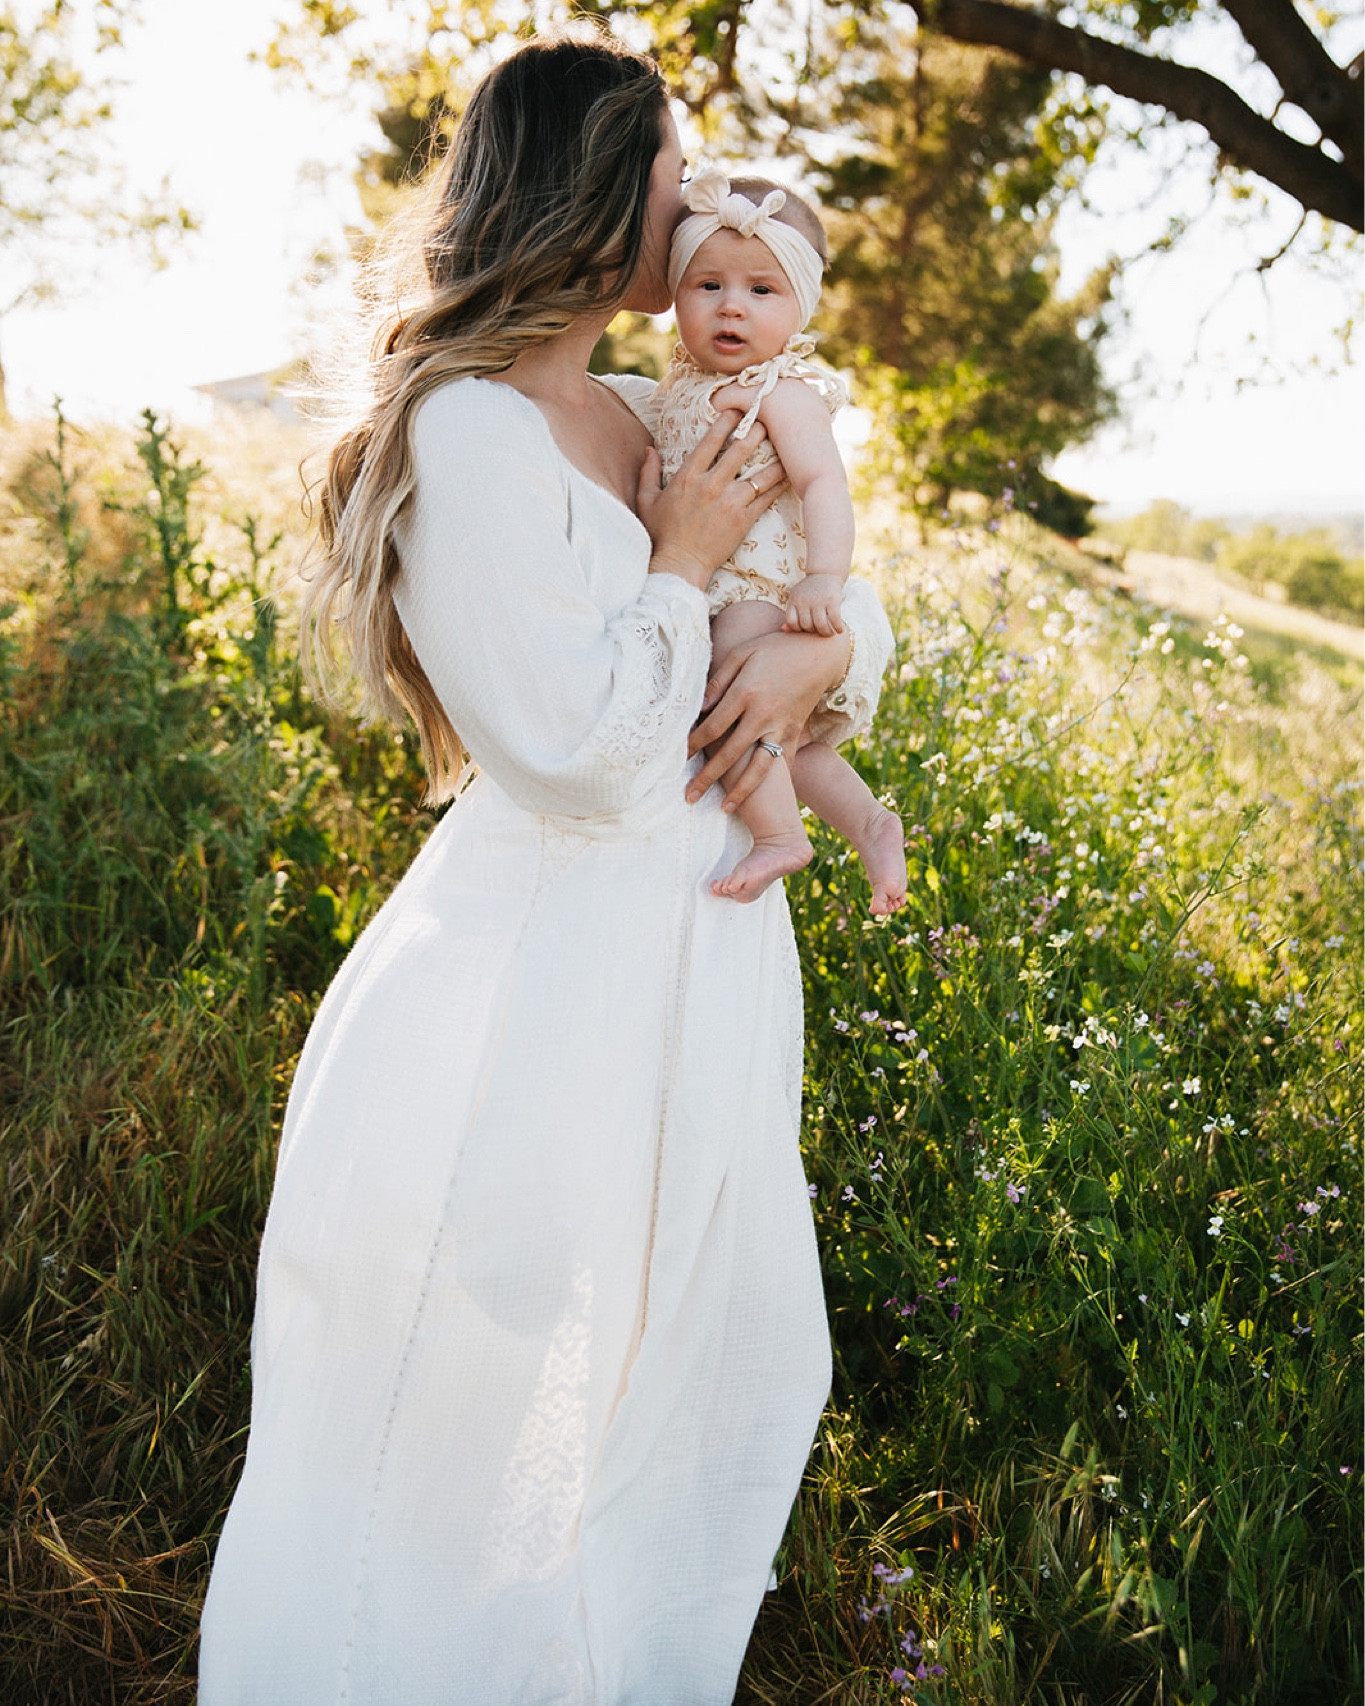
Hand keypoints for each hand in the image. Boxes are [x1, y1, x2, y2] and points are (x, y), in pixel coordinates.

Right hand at [636, 412, 788, 592]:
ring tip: (787, 445)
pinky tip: (790, 474)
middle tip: (768, 419)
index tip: (737, 409)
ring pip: (760, 473)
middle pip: (741, 450)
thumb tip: (650, 449)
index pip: (712, 440)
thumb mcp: (647, 501)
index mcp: (688, 477)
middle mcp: (711, 485)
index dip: (727, 421)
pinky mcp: (744, 520)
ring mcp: (730, 503)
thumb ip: (648, 473)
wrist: (680, 565)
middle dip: (757, 431)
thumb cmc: (662, 535)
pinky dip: (780, 485)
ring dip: (775, 457)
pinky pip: (767, 498)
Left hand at [686, 626, 851, 807]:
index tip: (678, 759)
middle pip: (730, 754)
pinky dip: (770, 781)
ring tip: (724, 810)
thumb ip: (718, 680)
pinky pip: (781, 761)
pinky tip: (759, 797)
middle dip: (707, 778)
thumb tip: (698, 708)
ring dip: (740, 791)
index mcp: (747, 692)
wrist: (820, 652)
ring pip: (759, 767)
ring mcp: (781, 726)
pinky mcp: (795, 731)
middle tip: (689, 798)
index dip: (693, 745)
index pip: (712, 726)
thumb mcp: (742, 654)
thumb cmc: (775, 648)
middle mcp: (764, 714)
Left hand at [782, 573, 845, 635]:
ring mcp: (818, 599)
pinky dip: (838, 628)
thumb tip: (784, 629)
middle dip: (814, 632)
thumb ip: (792, 614)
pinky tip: (840, 629)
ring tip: (830, 633)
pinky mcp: (832, 599)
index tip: (807, 628)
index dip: (799, 629)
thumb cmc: (809, 591)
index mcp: (794, 600)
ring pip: (820, 625)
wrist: (825, 573)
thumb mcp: (797, 599)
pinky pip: (834, 619)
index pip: (792, 622)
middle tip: (820, 631)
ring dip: (827, 633)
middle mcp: (804, 600)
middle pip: (807, 625)